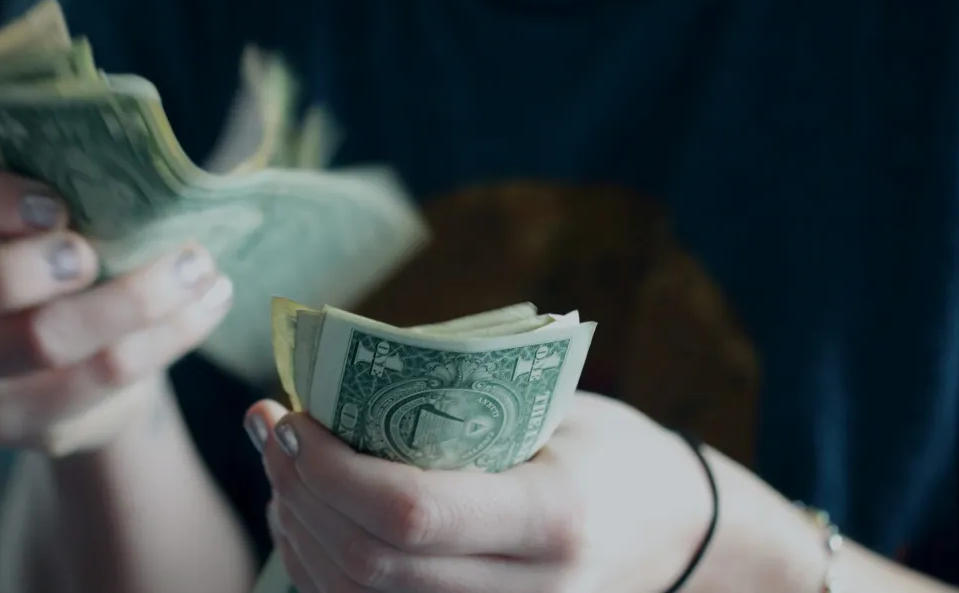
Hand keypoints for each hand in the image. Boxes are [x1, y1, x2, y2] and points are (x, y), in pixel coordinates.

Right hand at [0, 158, 233, 453]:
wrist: (69, 356)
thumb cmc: (52, 248)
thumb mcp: (41, 205)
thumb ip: (59, 176)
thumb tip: (134, 152)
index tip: (55, 204)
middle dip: (20, 270)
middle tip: (92, 255)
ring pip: (34, 342)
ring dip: (131, 300)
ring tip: (196, 267)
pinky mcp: (6, 423)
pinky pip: (93, 382)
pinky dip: (163, 338)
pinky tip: (205, 304)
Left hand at [247, 393, 713, 592]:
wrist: (687, 542)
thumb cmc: (617, 456)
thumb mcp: (555, 413)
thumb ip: (456, 408)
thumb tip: (333, 388)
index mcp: (553, 520)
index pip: (409, 513)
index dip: (330, 469)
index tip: (292, 416)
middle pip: (368, 564)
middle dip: (299, 493)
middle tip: (272, 429)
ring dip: (297, 532)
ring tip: (283, 468)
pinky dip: (322, 571)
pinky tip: (308, 519)